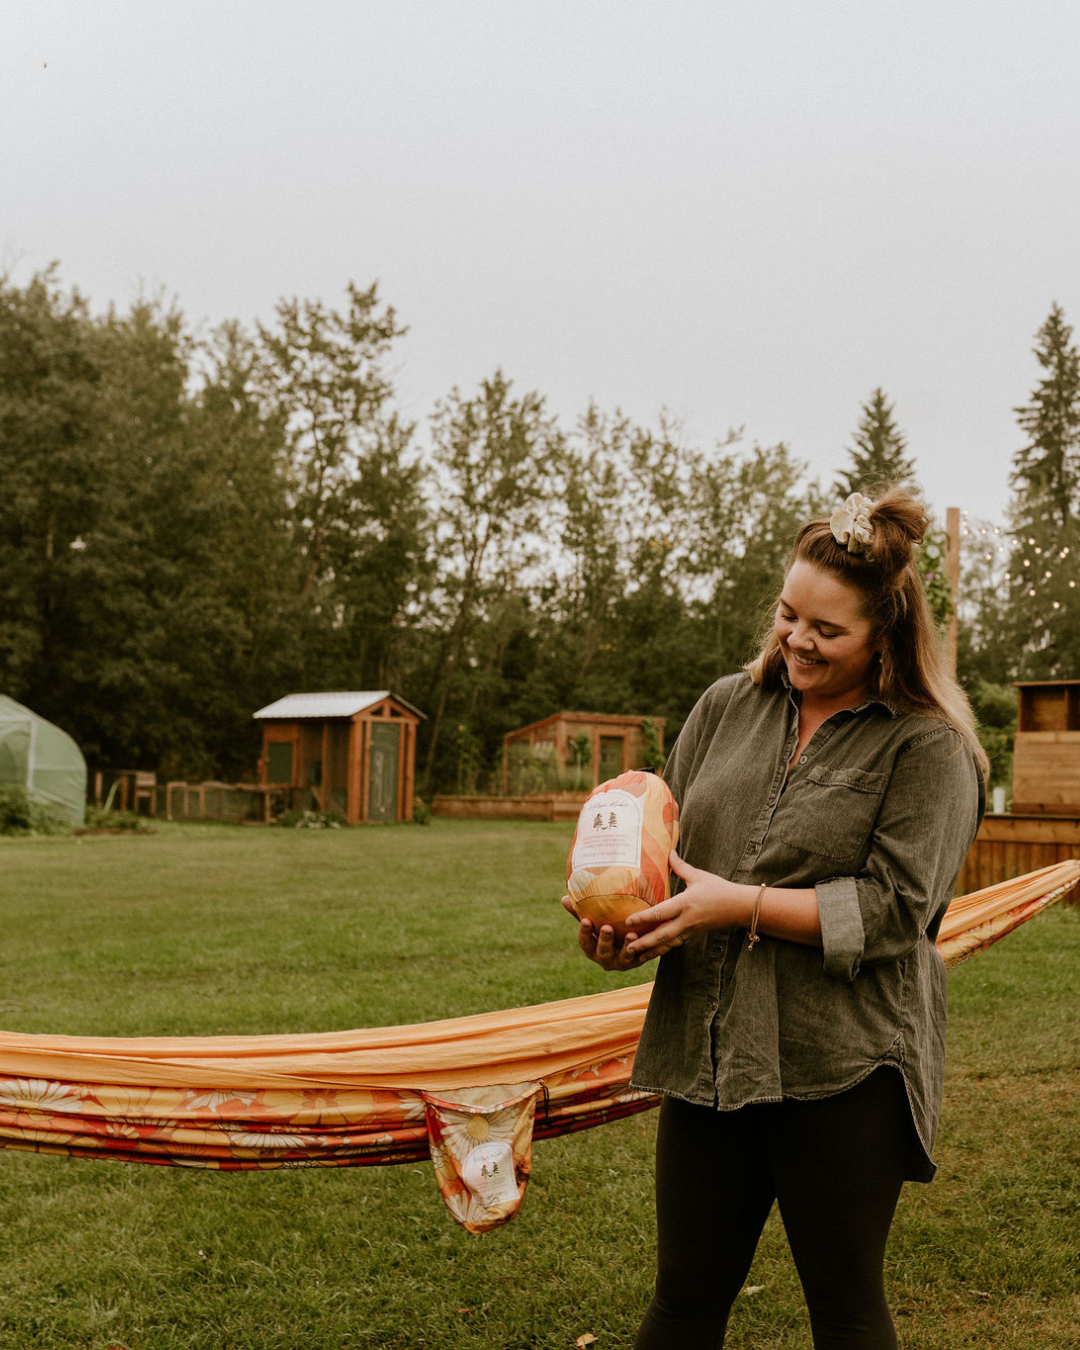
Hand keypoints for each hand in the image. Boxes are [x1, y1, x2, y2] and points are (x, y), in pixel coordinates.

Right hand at [561, 895, 650, 970]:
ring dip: (626, 947)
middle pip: (602, 952)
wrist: (632, 936)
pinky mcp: (637, 962)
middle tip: (608, 927)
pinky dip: (642, 950)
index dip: (585, 933)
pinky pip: (640, 957)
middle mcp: (604, 958)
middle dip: (605, 940)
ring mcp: (621, 962)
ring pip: (622, 957)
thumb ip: (581, 911)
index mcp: (592, 948)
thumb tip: (563, 899)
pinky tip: (644, 940)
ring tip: (631, 935)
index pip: (585, 942)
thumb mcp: (595, 919)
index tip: (586, 920)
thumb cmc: (607, 925)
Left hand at [622, 851, 748, 959]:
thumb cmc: (718, 889)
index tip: (628, 921)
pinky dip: (662, 950)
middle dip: (644, 943)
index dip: (644, 918)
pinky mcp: (692, 934)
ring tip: (634, 956)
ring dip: (651, 951)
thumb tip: (668, 852)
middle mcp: (686, 920)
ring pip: (667, 944)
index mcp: (685, 904)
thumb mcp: (699, 876)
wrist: (739, 907)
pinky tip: (651, 953)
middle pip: (662, 935)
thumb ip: (680, 867)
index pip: (661, 912)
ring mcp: (690, 930)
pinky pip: (674, 944)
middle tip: (627, 948)